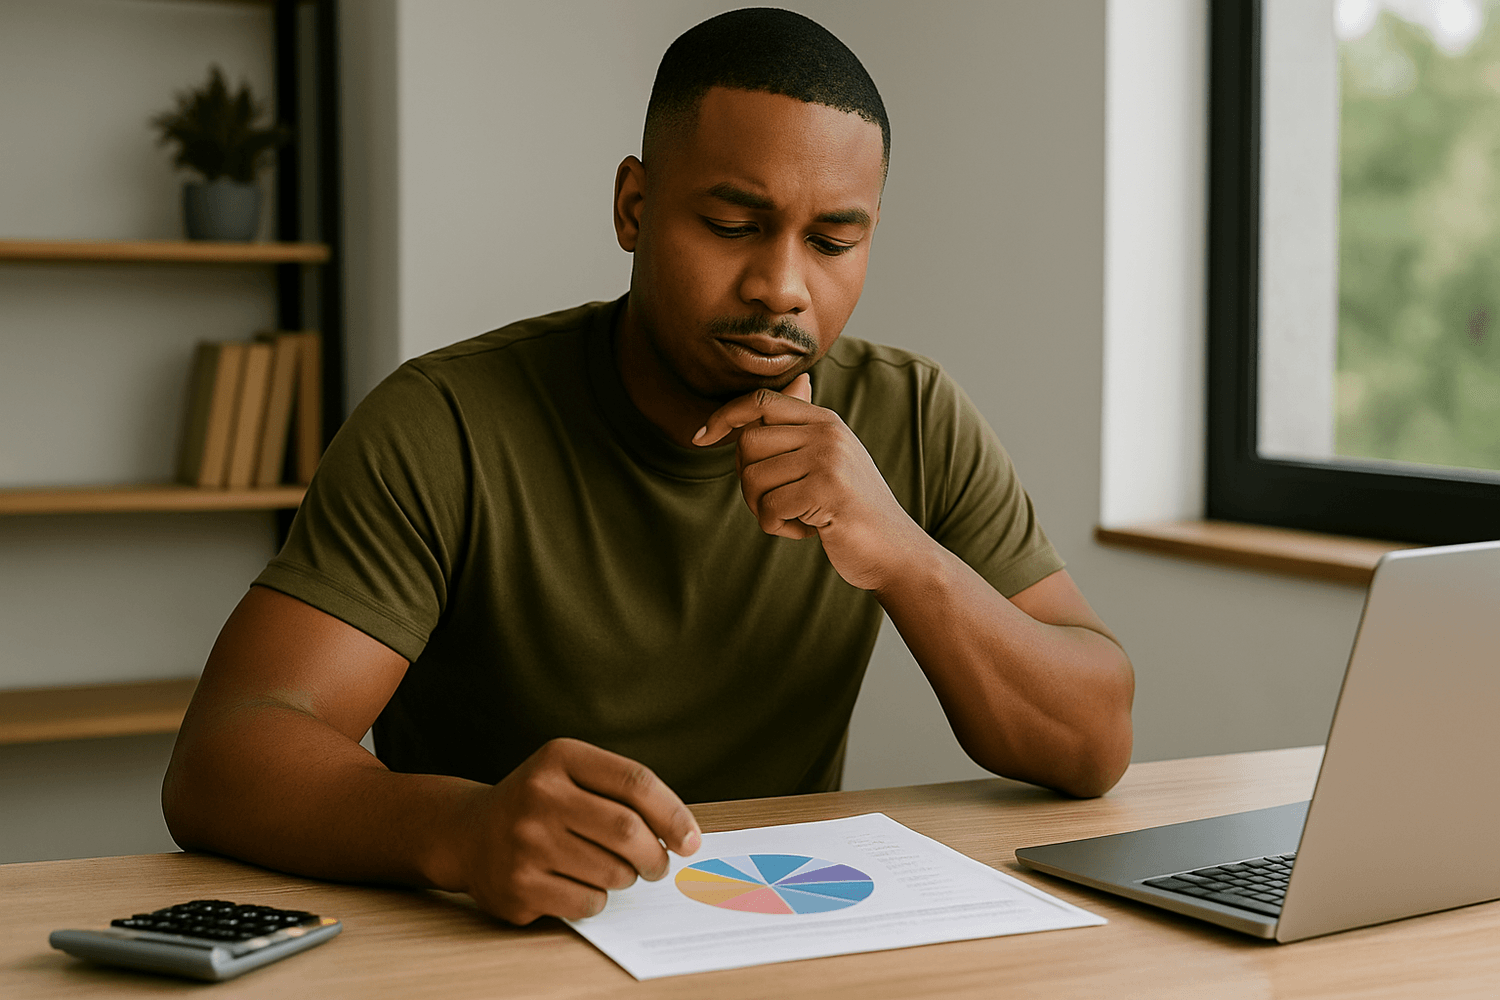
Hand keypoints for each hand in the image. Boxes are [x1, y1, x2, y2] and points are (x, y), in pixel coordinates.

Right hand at [453, 738, 700, 923]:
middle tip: (657, 865)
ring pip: (613, 872)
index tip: (690, 840)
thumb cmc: (540, 805)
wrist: (468, 833)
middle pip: (628, 830)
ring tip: (609, 869)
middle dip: (655, 856)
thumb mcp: (573, 774)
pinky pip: (588, 902)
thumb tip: (685, 837)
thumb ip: (624, 793)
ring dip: (625, 878)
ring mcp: (525, 842)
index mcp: (560, 757)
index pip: (635, 782)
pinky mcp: (518, 886)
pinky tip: (578, 884)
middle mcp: (539, 795)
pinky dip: (597, 899)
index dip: (673, 814)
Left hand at [693, 373, 927, 590]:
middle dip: (748, 482)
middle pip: (748, 444)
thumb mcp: (832, 458)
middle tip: (775, 504)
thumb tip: (798, 380)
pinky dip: (778, 528)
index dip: (724, 416)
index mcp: (825, 420)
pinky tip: (807, 532)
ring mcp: (829, 460)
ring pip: (753, 479)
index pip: (759, 401)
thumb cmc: (852, 508)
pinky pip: (770, 509)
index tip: (700, 438)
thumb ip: (806, 426)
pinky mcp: (827, 492)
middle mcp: (827, 432)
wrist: (894, 550)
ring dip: (763, 510)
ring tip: (794, 518)